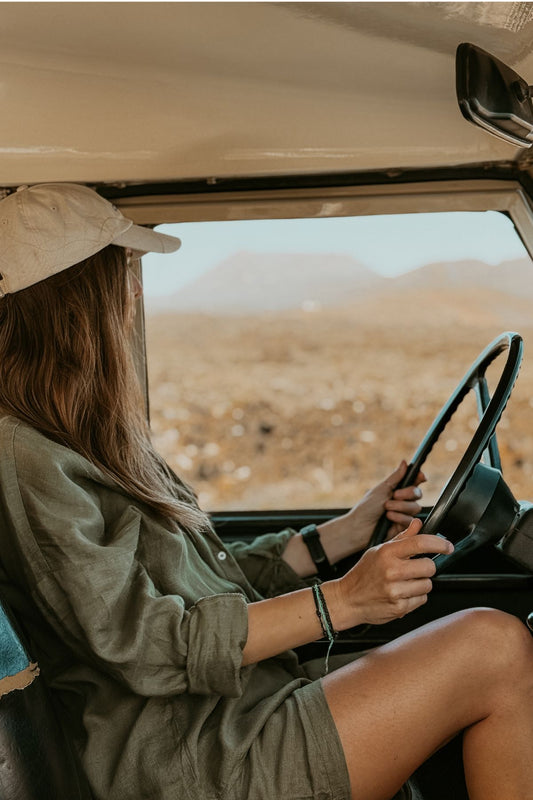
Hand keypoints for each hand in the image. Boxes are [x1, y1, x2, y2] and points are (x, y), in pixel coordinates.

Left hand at [317, 460, 425, 560]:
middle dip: (407, 493)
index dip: (419, 478)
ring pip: (415, 507)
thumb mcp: (381, 489)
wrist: (360, 527)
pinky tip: (389, 518)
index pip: (414, 481)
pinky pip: (411, 520)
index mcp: (397, 489)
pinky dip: (400, 517)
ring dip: (400, 507)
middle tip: (394, 495)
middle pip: (418, 494)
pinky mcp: (404, 527)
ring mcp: (404, 514)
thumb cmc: (367, 507)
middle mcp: (402, 501)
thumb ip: (396, 477)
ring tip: (387, 509)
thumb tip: (404, 462)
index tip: (421, 477)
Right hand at [324, 519, 453, 629]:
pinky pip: (421, 599)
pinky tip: (402, 594)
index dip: (439, 543)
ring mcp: (395, 591)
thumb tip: (418, 523)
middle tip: (416, 568)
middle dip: (426, 567)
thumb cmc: (364, 573)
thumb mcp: (379, 551)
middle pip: (429, 566)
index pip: (420, 543)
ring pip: (427, 585)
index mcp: (387, 553)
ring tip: (405, 583)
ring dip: (421, 583)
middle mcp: (391, 571)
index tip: (447, 546)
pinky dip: (415, 597)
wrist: (348, 599)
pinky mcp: (399, 608)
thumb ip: (402, 538)